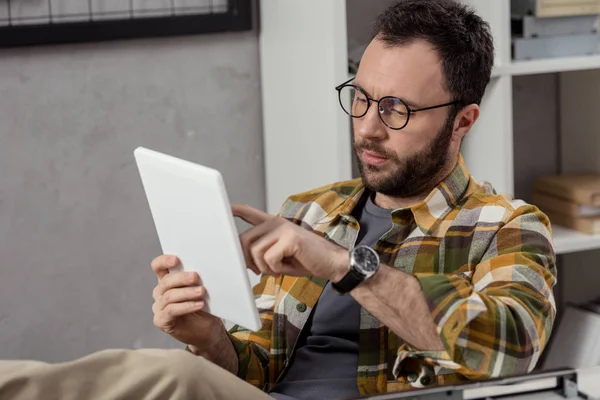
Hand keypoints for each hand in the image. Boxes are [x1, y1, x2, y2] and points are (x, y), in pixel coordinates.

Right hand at [151, 255, 223, 351]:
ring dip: (187, 293)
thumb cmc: (203, 306)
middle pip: (165, 281)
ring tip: (201, 291)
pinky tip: (198, 304)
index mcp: (167, 281)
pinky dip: (186, 306)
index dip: (164, 261)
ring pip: (169, 296)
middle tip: (196, 277)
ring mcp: (159, 307)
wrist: (207, 330)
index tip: (176, 259)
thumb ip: (197, 278)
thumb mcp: (201, 288)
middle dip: (181, 278)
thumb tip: (205, 266)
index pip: (158, 267)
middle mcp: (160, 293)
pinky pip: (171, 311)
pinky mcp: (161, 321)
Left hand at [232, 204, 349, 281]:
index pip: (249, 213)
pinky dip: (275, 269)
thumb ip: (262, 252)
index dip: (235, 211)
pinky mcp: (290, 238)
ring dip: (265, 267)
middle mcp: (275, 222)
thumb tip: (242, 259)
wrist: (331, 262)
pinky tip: (286, 268)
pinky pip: (269, 258)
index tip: (225, 209)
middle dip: (249, 261)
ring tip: (280, 268)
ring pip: (255, 252)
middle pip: (244, 241)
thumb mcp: (280, 255)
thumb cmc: (305, 260)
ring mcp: (283, 228)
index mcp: (273, 224)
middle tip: (265, 269)